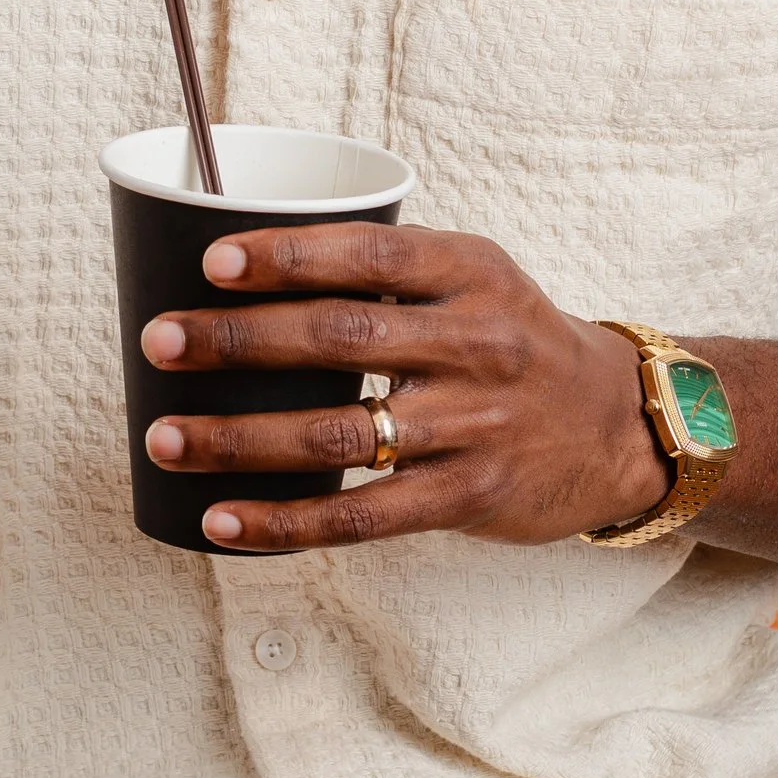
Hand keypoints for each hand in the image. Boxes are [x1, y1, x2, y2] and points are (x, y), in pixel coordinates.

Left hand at [139, 221, 668, 552]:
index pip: (369, 253)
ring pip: (337, 434)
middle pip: (339, 339)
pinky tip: (222, 520)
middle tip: (159, 341)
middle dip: (238, 340)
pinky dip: (284, 523)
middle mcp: (476, 344)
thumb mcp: (475, 278)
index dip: (289, 256)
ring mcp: (472, 426)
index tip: (213, 262)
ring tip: (165, 436)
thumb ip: (387, 273)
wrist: (618, 425)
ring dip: (240, 436)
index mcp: (471, 270)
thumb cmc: (512, 339)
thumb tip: (244, 269)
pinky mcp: (466, 498)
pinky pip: (360, 517)